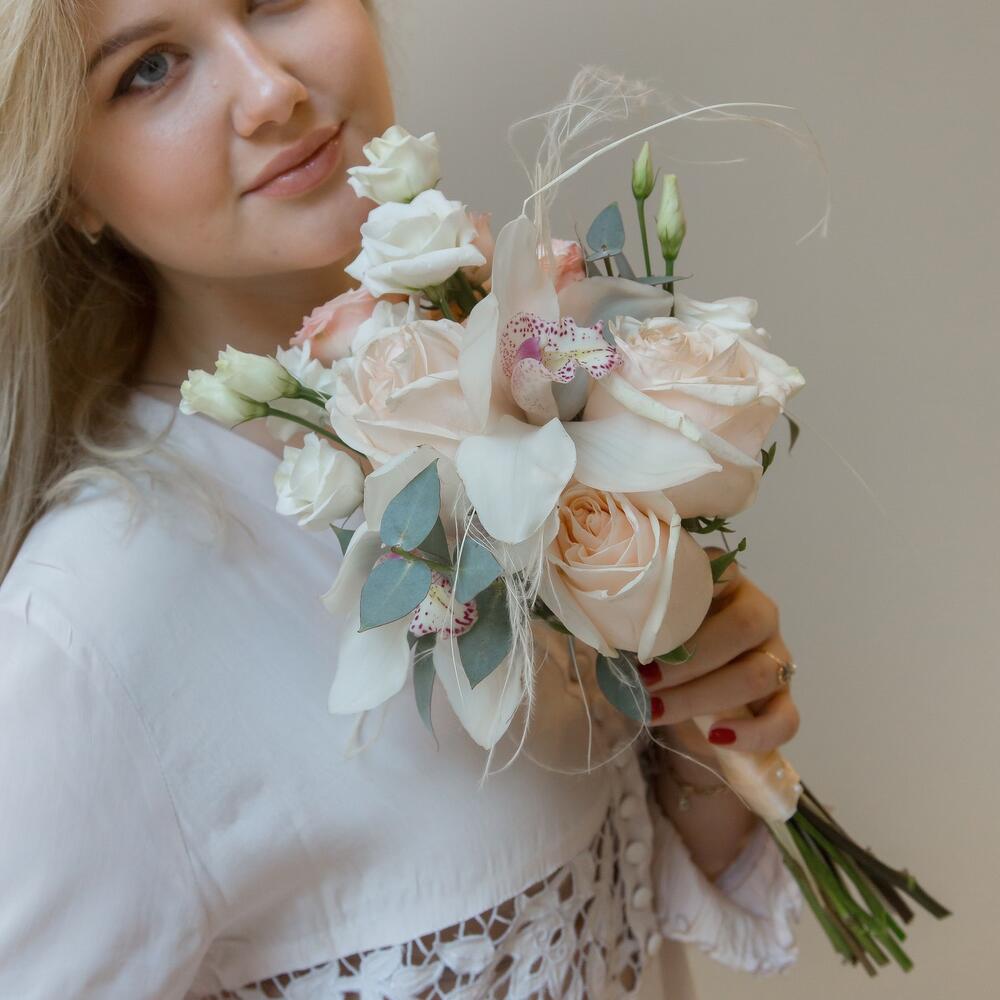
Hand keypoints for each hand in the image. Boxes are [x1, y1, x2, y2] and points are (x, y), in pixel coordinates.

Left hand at [642, 546, 800, 761]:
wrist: (689, 689)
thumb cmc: (664, 645)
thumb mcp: (648, 625)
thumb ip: (633, 618)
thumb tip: (601, 627)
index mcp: (725, 580)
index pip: (719, 572)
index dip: (681, 605)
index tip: (641, 634)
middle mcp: (758, 611)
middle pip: (744, 625)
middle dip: (691, 658)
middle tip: (644, 679)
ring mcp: (776, 654)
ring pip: (760, 673)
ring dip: (703, 696)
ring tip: (657, 710)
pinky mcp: (783, 697)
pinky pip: (785, 718)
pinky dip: (752, 733)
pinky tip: (716, 737)